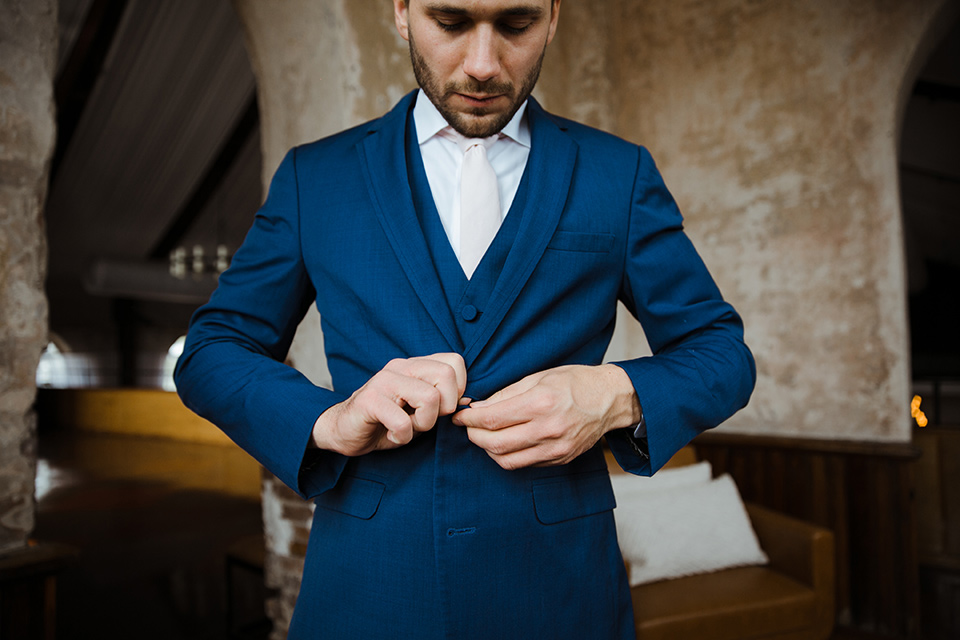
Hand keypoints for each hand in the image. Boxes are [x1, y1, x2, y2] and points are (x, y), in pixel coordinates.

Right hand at [311, 353, 466, 455]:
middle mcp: (400, 366)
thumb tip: (468, 401)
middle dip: (444, 408)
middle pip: (446, 375)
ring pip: (429, 397)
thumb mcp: (419, 410)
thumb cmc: (385, 422)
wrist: (343, 431)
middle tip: (425, 420)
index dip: (457, 390)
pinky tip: (392, 435)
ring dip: (423, 424)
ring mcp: (384, 380)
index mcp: (415, 365)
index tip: (442, 409)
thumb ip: (442, 401)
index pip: (455, 362)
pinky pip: (402, 422)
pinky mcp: (369, 400)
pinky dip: (402, 437)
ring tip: (407, 427)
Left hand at [452, 364, 639, 469]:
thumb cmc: (575, 382)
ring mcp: (555, 448)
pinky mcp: (560, 458)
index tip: (460, 416)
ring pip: (507, 460)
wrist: (610, 399)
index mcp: (541, 403)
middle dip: (474, 436)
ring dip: (488, 450)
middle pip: (495, 444)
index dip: (469, 420)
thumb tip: (478, 407)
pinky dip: (508, 456)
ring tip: (484, 436)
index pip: (492, 419)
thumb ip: (506, 394)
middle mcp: (548, 429)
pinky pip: (524, 464)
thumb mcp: (539, 376)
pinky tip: (505, 442)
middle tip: (468, 427)